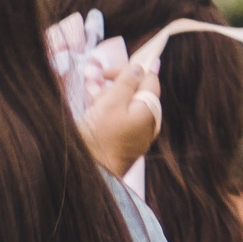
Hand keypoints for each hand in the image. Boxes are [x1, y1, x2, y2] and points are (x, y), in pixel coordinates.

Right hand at [81, 58, 162, 176]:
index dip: (128, 70)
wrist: (92, 175)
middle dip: (115, 89)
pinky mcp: (128, 145)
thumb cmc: (100, 137)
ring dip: (109, 103)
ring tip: (93, 111)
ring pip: (126, 107)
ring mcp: (140, 135)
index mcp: (150, 110)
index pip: (148, 78)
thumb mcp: (111, 102)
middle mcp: (150, 122)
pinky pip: (121, 122)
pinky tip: (95, 121)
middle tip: (96, 95)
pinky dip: (109, 117)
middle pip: (136, 92)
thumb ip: (127, 82)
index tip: (106, 74)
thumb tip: (142, 66)